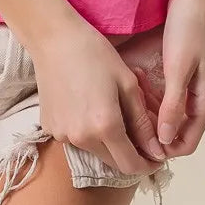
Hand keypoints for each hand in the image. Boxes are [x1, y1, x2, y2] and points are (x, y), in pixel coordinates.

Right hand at [28, 12, 168, 174]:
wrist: (53, 38)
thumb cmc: (94, 53)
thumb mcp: (127, 82)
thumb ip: (142, 122)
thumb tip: (156, 151)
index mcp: (105, 126)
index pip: (131, 165)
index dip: (147, 165)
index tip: (155, 156)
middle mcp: (82, 138)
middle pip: (112, 162)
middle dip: (128, 153)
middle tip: (135, 130)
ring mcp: (62, 134)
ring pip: (94, 150)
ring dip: (105, 141)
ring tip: (108, 110)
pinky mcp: (49, 127)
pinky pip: (75, 138)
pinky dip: (85, 130)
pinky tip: (85, 104)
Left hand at [123, 0, 204, 157]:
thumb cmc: (188, 29)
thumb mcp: (178, 68)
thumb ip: (172, 105)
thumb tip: (165, 140)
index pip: (186, 144)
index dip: (163, 148)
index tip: (136, 142)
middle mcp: (199, 99)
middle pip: (172, 129)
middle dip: (149, 125)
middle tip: (126, 113)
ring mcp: (189, 86)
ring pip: (163, 112)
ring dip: (145, 106)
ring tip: (128, 91)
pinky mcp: (178, 73)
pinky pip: (160, 93)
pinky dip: (146, 90)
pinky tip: (134, 77)